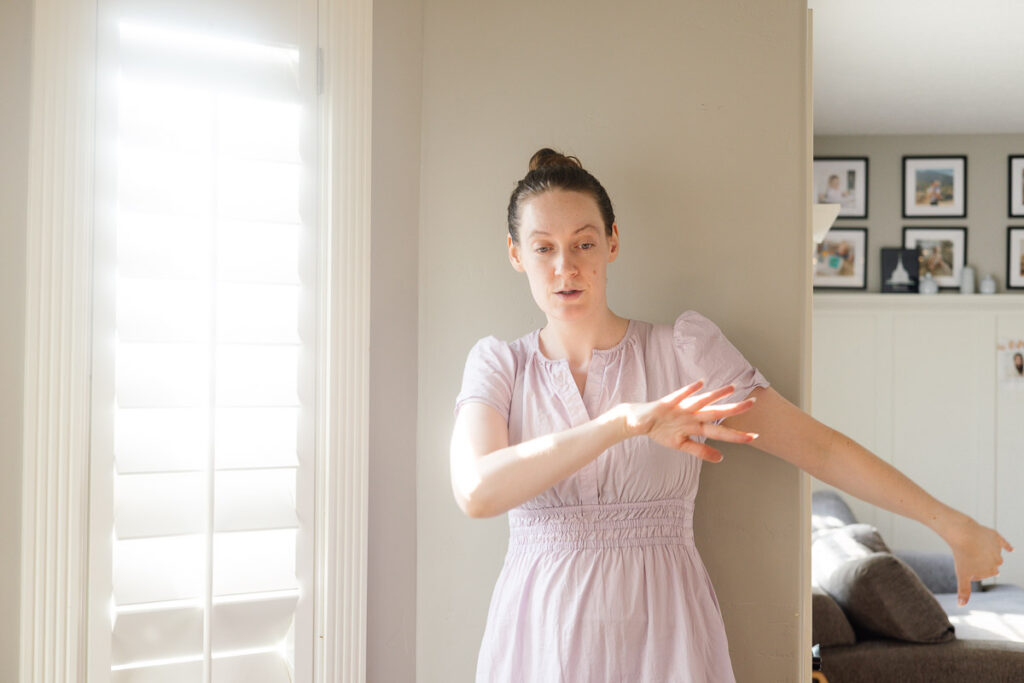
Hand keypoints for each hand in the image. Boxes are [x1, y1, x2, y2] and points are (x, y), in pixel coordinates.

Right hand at [614, 379, 757, 461]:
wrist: (637, 422)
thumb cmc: (662, 431)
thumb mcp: (681, 445)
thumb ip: (700, 450)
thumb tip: (721, 458)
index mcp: (696, 426)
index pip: (720, 431)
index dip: (736, 435)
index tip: (755, 436)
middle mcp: (692, 415)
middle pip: (716, 412)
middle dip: (734, 409)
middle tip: (753, 403)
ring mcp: (681, 408)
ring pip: (702, 401)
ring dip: (716, 395)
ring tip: (731, 388)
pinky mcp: (667, 403)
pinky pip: (679, 396)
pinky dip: (689, 390)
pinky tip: (700, 383)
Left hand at [943, 514, 1013, 605]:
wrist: (963, 534)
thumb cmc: (962, 556)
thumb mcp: (962, 575)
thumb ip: (964, 591)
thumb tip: (961, 606)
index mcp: (992, 571)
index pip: (983, 573)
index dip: (973, 570)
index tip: (966, 564)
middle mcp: (998, 561)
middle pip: (989, 564)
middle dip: (981, 562)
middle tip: (969, 556)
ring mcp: (998, 549)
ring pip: (992, 553)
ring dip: (986, 552)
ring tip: (975, 548)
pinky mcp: (996, 537)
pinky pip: (1003, 543)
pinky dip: (1006, 546)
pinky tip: (1011, 549)